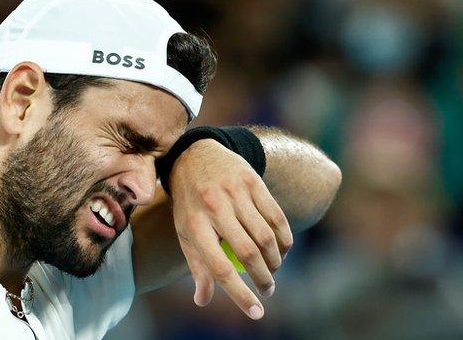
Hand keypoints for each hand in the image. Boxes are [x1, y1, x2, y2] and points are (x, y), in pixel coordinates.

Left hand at [168, 139, 292, 319]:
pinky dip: (284, 237)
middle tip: (268, 290)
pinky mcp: (252, 180)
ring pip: (266, 236)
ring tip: (273, 270)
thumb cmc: (190, 203)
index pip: (219, 267)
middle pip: (248, 252)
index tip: (257, 312)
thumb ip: (197, 265)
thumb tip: (204, 300)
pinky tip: (283, 249)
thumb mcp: (185, 231)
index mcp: (193, 225)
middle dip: (264, 279)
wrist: (195, 156)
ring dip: (275, 261)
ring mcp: (234, 192)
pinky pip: (276, 215)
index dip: (239, 294)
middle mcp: (213, 207)